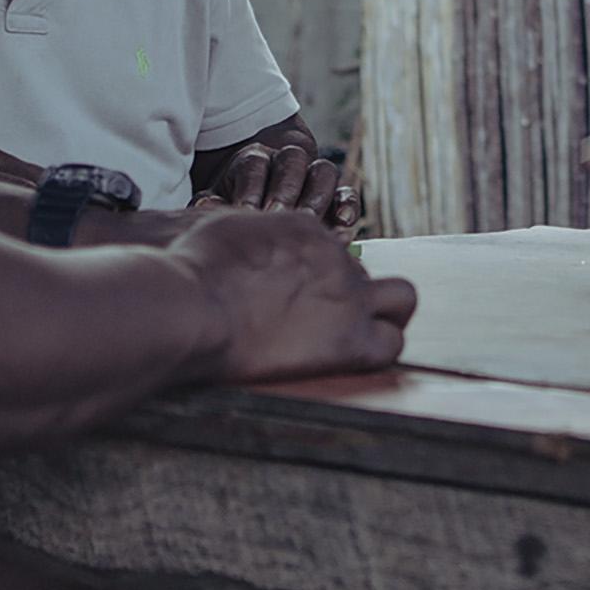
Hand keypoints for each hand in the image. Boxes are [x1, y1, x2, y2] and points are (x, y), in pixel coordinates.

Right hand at [164, 210, 416, 382]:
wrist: (193, 304)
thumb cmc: (190, 270)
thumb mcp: (221, 230)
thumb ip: (247, 236)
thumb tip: (244, 242)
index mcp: (305, 229)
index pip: (333, 251)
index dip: (319, 277)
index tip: (298, 298)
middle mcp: (335, 255)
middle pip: (364, 275)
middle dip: (350, 296)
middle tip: (324, 322)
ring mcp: (348, 294)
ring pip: (399, 300)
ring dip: (379, 318)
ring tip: (348, 342)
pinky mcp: (351, 337)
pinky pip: (391, 343)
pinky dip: (380, 350)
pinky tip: (354, 360)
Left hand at [211, 134, 363, 229]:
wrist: (252, 207)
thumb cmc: (230, 207)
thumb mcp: (215, 202)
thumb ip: (210, 203)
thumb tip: (206, 204)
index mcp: (253, 159)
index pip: (255, 165)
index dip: (250, 189)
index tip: (243, 213)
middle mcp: (286, 161)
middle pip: (293, 162)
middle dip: (284, 192)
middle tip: (275, 217)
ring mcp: (312, 177)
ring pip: (323, 172)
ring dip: (315, 198)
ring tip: (306, 223)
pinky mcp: (334, 197)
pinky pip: (346, 194)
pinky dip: (347, 206)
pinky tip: (342, 223)